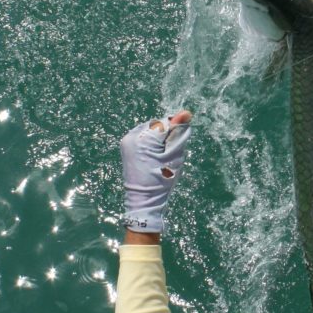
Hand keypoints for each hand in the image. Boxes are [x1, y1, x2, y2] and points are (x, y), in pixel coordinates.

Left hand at [120, 110, 191, 233]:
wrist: (144, 200)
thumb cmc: (162, 179)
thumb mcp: (174, 155)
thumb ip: (178, 132)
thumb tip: (186, 112)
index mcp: (143, 138)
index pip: (165, 123)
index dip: (175, 133)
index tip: (176, 149)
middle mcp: (132, 136)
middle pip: (157, 126)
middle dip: (166, 136)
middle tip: (169, 155)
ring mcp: (127, 141)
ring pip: (150, 131)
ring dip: (158, 139)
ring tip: (161, 158)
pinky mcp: (126, 147)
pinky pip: (143, 137)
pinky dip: (151, 144)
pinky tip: (153, 158)